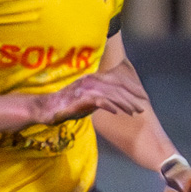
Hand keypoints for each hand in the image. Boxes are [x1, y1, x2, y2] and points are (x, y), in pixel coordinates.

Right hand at [27, 73, 145, 125]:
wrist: (47, 108)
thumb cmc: (68, 105)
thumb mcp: (89, 101)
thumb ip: (102, 99)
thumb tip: (117, 103)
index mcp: (94, 79)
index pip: (117, 80)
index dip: (132, 88)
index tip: (143, 96)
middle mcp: (92, 81)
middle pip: (117, 87)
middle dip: (132, 97)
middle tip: (143, 107)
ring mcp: (86, 89)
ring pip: (111, 94)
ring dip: (125, 103)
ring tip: (134, 111)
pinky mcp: (81, 98)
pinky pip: (99, 101)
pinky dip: (110, 105)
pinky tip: (118, 112)